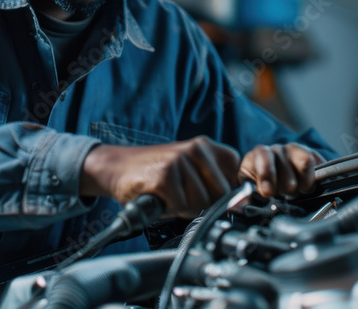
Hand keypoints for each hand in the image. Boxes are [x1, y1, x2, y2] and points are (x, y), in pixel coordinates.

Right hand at [80, 136, 240, 218]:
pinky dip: (169, 209)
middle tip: (182, 196)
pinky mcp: (165, 176)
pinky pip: (181, 207)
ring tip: (169, 194)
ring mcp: (180, 161)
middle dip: (203, 205)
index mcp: (208, 147)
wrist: (117, 168)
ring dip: (183, 207)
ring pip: (201, 204)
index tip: (206, 194)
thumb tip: (240, 204)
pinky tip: (159, 196)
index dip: (222, 196)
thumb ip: (215, 183)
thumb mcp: (191, 170)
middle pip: (221, 196)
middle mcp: (197, 149)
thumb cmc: (157, 174)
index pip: (236, 181)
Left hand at [238, 143, 324, 198]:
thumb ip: (247, 198)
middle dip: (286, 184)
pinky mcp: (311, 155)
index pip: (262, 155)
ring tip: (301, 192)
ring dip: (304, 181)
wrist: (276, 188)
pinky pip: (318, 163)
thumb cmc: (262, 190)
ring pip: (305, 160)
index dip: (266, 172)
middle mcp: (276, 149)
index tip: (268, 192)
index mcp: (257, 156)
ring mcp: (295, 150)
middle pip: (285, 161)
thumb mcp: (251, 193)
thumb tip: (244, 206)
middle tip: (287, 196)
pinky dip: (317, 178)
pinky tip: (311, 187)